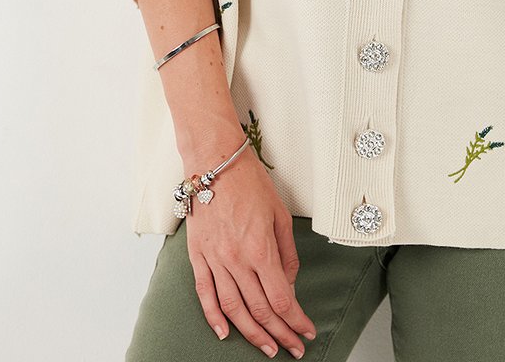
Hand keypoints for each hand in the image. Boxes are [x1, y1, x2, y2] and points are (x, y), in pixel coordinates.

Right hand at [185, 146, 317, 357]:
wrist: (215, 161)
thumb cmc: (250, 182)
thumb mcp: (280, 214)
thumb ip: (286, 252)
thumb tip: (289, 282)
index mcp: (261, 249)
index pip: (281, 299)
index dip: (296, 321)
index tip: (307, 332)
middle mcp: (237, 260)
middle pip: (261, 309)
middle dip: (280, 333)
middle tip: (293, 348)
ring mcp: (215, 259)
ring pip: (233, 309)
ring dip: (252, 334)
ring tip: (267, 348)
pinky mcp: (198, 255)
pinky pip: (205, 293)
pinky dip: (214, 317)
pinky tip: (225, 333)